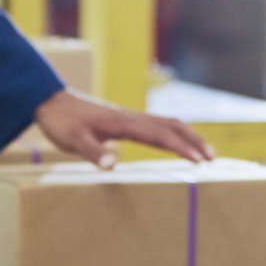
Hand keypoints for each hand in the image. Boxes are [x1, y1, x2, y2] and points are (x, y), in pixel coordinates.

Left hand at [33, 90, 214, 168]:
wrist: (51, 102)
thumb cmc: (62, 124)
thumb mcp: (73, 141)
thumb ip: (95, 152)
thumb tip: (116, 163)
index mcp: (124, 124)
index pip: (160, 136)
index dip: (182, 148)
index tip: (199, 161)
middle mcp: (132, 118)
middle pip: (172, 126)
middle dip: (194, 141)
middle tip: (213, 158)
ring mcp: (130, 117)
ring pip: (168, 123)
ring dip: (188, 136)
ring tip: (203, 152)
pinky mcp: (126, 120)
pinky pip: (158, 124)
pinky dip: (174, 133)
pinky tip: (175, 142)